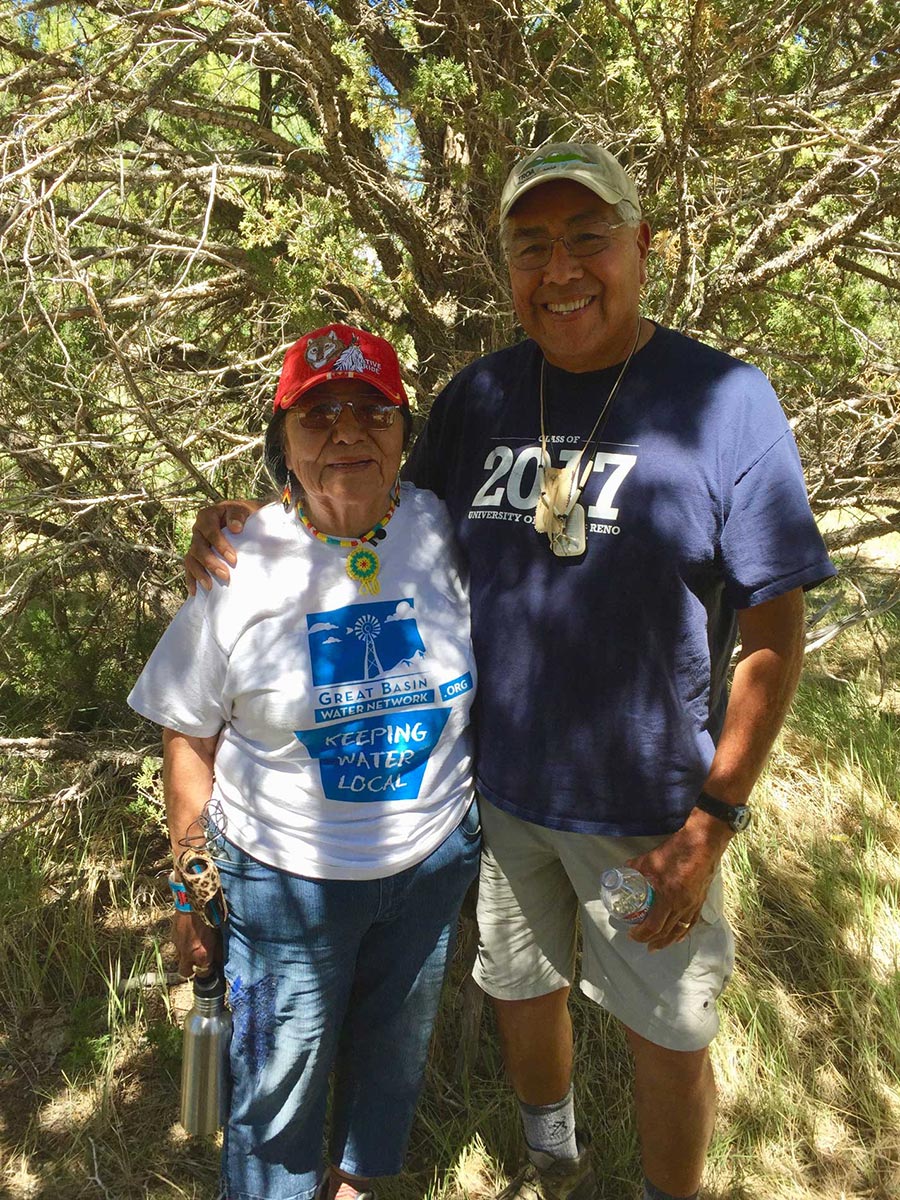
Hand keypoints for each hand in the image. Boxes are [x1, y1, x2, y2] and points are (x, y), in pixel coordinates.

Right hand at [172, 910, 220, 976]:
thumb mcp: (218, 934)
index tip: (212, 965)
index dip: (208, 970)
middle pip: (185, 972)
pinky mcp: (172, 936)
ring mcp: (177, 945)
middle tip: (200, 960)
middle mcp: (187, 953)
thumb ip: (218, 949)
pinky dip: (183, 944)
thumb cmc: (210, 914)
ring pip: (180, 959)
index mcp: (201, 954)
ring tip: (195, 944)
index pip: (203, 973)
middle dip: (192, 969)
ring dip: (187, 955)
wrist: (192, 899)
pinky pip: (177, 946)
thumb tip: (219, 958)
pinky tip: (189, 934)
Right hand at [183, 500, 261, 594]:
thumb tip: (235, 528)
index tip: (233, 559)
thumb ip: (238, 515)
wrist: (242, 519)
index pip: (209, 530)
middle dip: (210, 562)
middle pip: (198, 547)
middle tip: (225, 576)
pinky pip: (189, 567)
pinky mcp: (196, 555)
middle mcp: (197, 530)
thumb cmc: (244, 515)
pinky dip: (191, 579)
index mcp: (207, 516)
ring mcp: (195, 543)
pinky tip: (195, 592)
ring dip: (199, 573)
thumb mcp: (243, 510)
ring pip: (191, 559)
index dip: (219, 544)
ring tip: (209, 586)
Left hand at [626, 810, 732, 951]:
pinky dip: (683, 932)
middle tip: (641, 942)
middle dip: (652, 940)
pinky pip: (692, 923)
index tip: (632, 934)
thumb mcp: (650, 859)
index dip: (641, 934)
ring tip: (656, 946)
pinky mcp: (701, 901)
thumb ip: (635, 867)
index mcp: (668, 897)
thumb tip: (622, 870)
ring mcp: (693, 904)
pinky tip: (678, 938)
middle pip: (666, 932)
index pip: (653, 926)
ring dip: (667, 941)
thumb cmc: (676, 851)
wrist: (702, 844)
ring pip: (680, 930)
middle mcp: (682, 905)